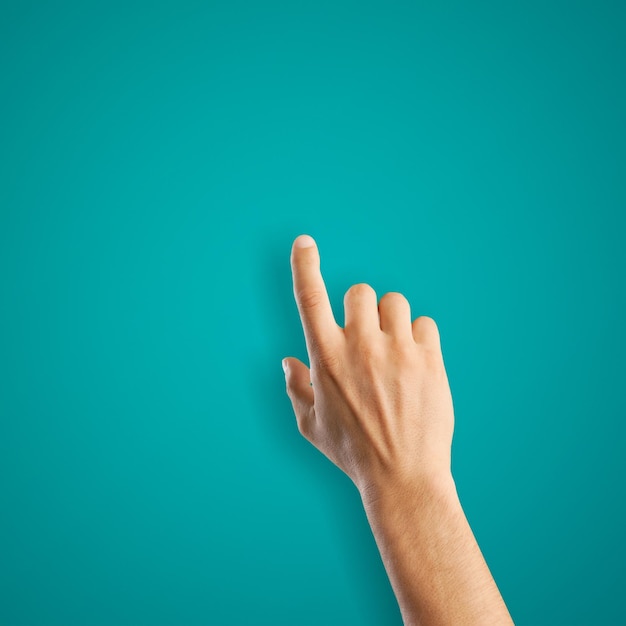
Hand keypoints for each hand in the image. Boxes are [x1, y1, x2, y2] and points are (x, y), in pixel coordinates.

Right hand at [282, 234, 454, 498]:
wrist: (404, 477)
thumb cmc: (353, 453)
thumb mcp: (312, 426)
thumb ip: (296, 389)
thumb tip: (287, 362)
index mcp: (326, 358)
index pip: (310, 299)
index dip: (304, 265)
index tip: (304, 243)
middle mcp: (360, 346)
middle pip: (360, 292)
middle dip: (361, 309)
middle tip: (367, 337)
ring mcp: (396, 350)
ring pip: (394, 301)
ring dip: (390, 319)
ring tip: (393, 349)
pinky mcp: (428, 359)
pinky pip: (424, 323)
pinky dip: (417, 336)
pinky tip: (415, 362)